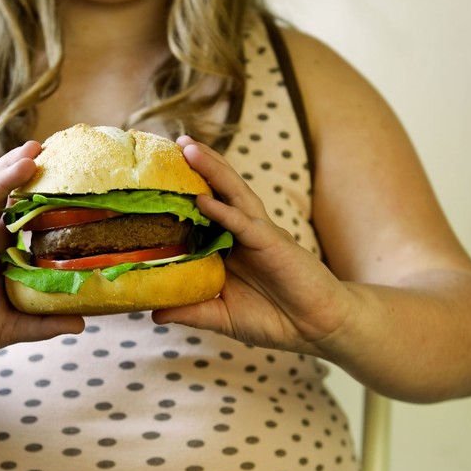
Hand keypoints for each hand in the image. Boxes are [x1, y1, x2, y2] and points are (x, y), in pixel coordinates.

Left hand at [153, 137, 352, 354]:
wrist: (316, 328)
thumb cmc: (273, 319)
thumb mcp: (222, 316)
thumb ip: (191, 311)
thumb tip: (154, 313)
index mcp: (228, 246)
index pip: (201, 212)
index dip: (180, 193)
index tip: (154, 175)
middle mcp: (241, 232)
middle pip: (215, 191)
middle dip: (196, 167)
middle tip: (170, 143)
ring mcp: (258, 234)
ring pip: (232, 194)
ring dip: (210, 170)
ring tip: (188, 148)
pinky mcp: (272, 244)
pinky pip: (245, 224)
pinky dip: (224, 211)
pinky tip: (204, 199)